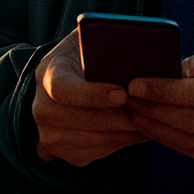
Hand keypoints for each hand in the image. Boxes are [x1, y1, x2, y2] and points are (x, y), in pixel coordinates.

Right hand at [32, 32, 143, 165]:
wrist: (67, 79)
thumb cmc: (87, 56)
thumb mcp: (93, 40)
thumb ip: (106, 42)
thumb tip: (137, 45)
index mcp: (48, 74)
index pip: (64, 89)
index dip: (93, 95)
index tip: (122, 95)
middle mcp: (42, 107)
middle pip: (85, 120)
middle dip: (121, 118)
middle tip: (149, 112)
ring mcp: (49, 133)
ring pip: (94, 140)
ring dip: (126, 133)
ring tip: (151, 121)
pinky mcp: (61, 151)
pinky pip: (96, 153)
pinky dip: (120, 143)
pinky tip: (137, 131)